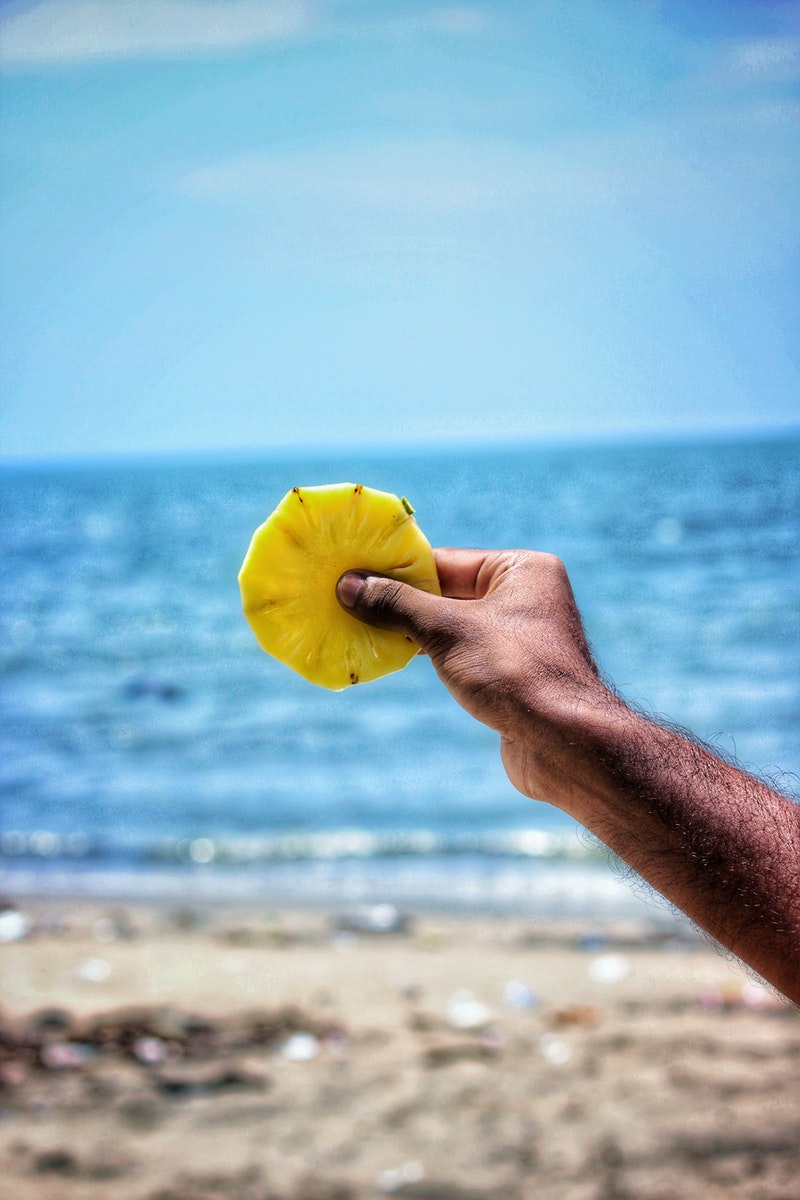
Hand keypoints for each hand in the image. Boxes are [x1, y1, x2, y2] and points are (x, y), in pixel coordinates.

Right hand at [337, 548, 610, 807]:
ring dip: (410, 631)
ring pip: (452, 626)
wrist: (564, 744)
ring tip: (360, 630)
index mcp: (523, 570)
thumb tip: (349, 585)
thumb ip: (397, 605)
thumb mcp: (447, 631)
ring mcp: (520, 638)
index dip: (396, 568)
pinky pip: (460, 654)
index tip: (352, 573)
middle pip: (447, 592)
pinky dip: (428, 656)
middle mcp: (527, 598)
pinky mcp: (512, 674)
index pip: (446, 561)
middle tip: (346, 601)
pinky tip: (392, 658)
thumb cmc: (512, 672)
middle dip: (400, 601)